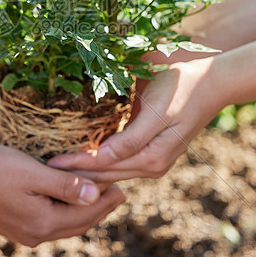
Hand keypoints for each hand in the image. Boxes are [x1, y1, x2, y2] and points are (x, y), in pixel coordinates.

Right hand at [0, 144, 125, 245]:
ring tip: (97, 193)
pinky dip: (65, 211)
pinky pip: (50, 221)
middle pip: (79, 223)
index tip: (123, 185)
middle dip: (100, 207)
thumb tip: (96, 194)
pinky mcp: (14, 225)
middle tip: (118, 191)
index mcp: (44, 222)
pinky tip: (66, 198)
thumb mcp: (33, 172)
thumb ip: (65, 185)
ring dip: (83, 209)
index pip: (87, 213)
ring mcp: (24, 232)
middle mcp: (36, 234)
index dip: (107, 198)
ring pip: (65, 224)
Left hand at [48, 58, 222, 182]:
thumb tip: (102, 158)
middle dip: (75, 174)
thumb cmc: (181, 88)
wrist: (212, 81)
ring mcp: (153, 161)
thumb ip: (131, 138)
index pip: (103, 167)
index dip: (75, 166)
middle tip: (43, 170)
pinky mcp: (152, 152)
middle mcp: (152, 165)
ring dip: (85, 172)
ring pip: (111, 173)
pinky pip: (120, 163)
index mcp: (151, 157)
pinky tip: (79, 158)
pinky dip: (99, 163)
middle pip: (105, 175)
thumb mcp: (156, 111)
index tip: (48, 164)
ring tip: (55, 169)